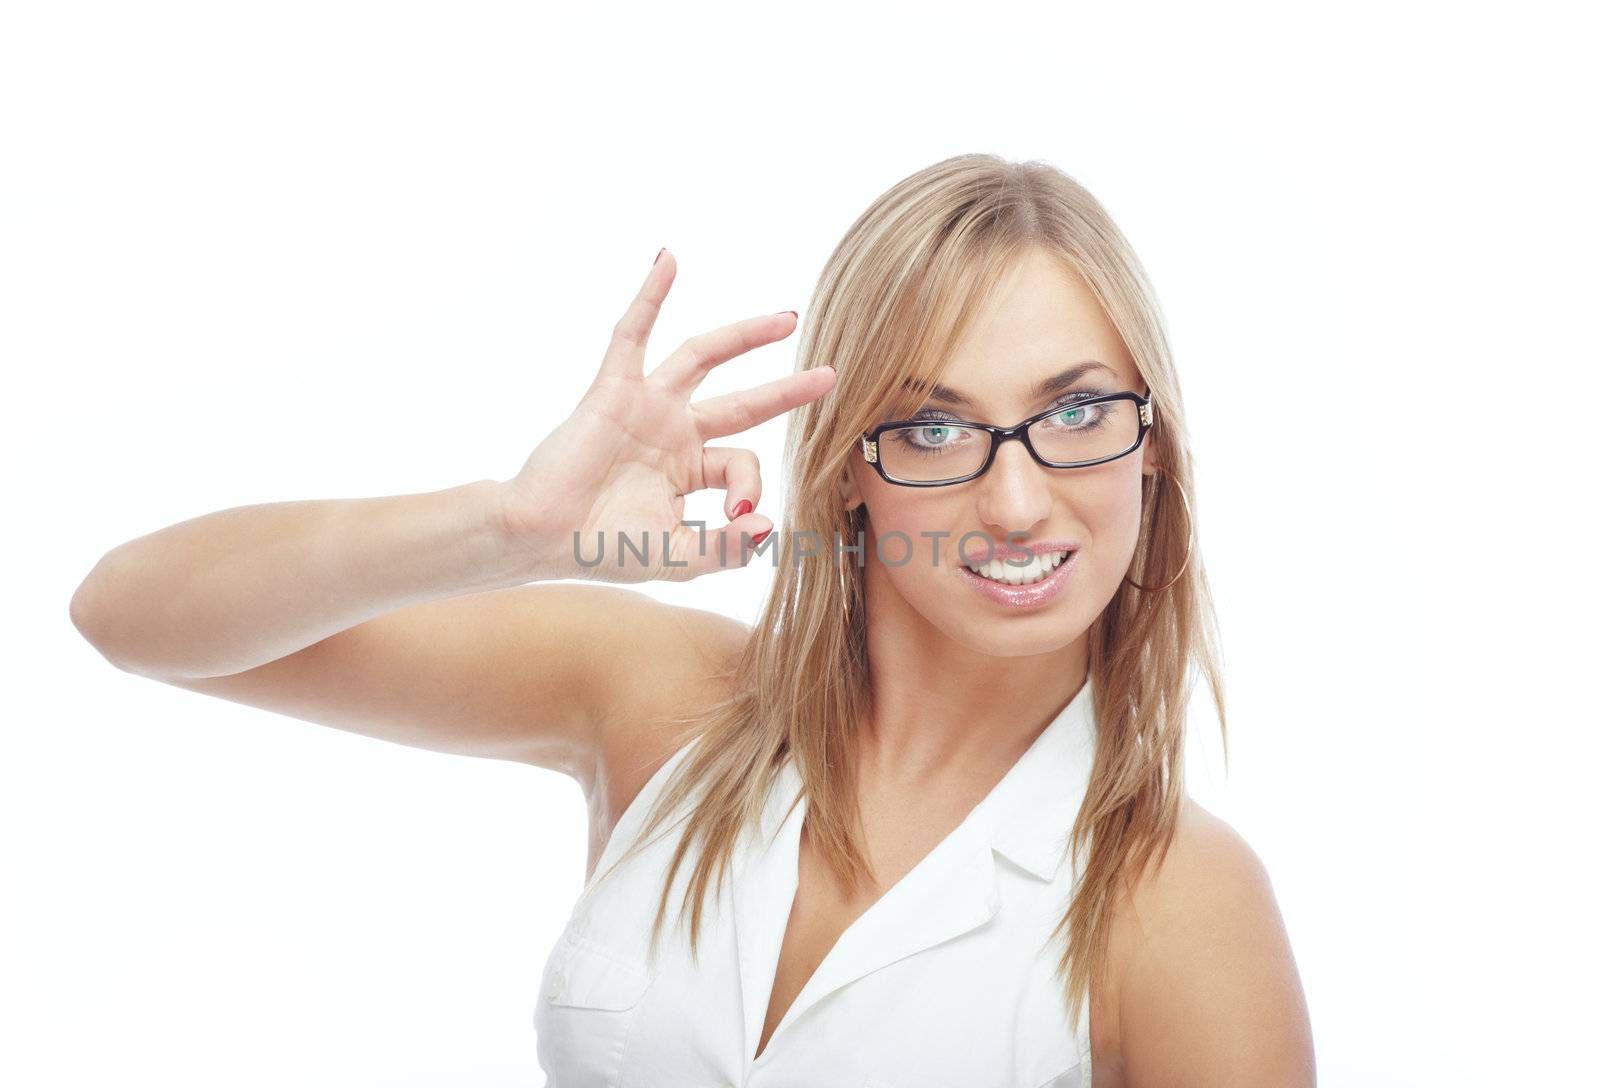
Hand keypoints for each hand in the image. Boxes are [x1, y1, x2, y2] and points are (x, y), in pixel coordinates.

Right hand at [496, 249, 836, 582]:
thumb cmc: (601, 548)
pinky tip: (668, 260)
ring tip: (786, 320)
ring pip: (702, 358)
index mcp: (689, 470)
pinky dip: (651, 295)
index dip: (752, 488)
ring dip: (744, 336)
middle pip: (743, 403)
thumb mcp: (679, 558)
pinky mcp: (613, 389)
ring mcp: (645, 406)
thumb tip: (770, 525)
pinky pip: (632, 333)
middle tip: (830, 374)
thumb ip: (727, 547)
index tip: (738, 517)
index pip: (742, 462)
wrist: (540, 537)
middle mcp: (673, 432)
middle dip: (786, 390)